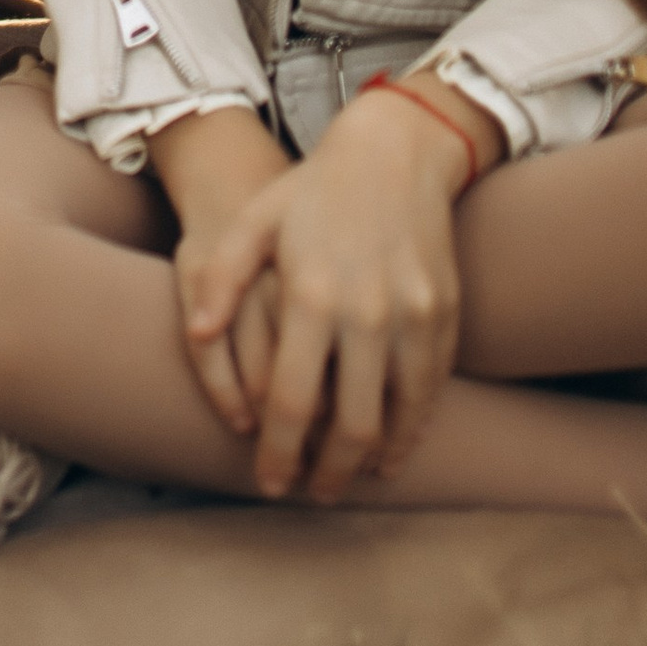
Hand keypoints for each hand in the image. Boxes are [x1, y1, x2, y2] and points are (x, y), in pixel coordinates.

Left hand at [181, 89, 475, 501]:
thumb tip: (200, 335)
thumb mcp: (252, 221)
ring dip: (373, 461)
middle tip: (311, 494)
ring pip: (398, 418)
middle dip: (328, 474)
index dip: (279, 453)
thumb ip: (220, 279)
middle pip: (350, 426)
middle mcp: (367, 312)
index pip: (292, 402)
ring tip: (349, 479)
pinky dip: (413, 428)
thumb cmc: (312, 191)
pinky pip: (431, 390)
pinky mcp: (446, 314)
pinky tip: (393, 447)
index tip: (269, 481)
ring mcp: (414, 315)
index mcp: (311, 296)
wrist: (395, 152)